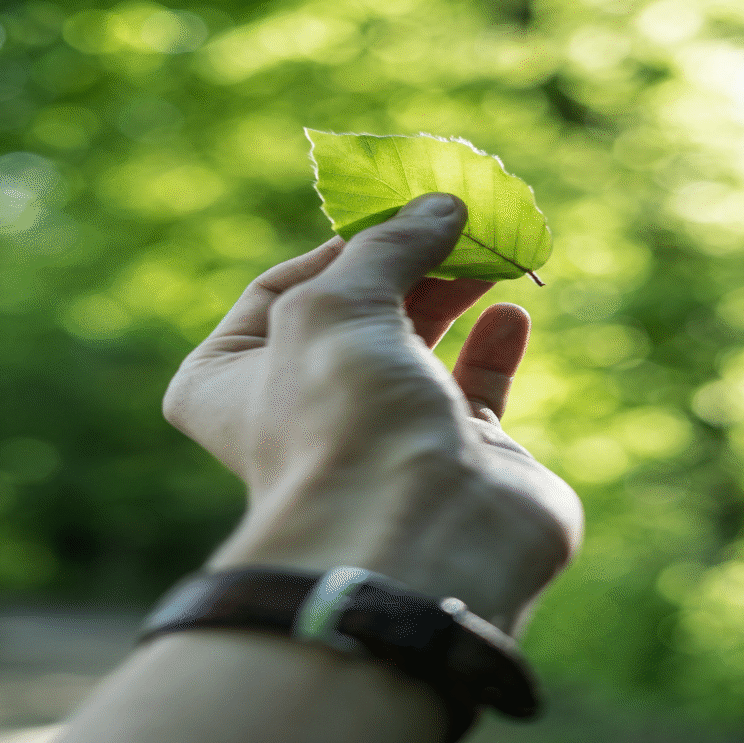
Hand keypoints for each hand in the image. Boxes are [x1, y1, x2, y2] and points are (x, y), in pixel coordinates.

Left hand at [163, 193, 582, 631]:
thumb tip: (444, 204)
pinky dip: (494, 346)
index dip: (334, 248)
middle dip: (404, 264)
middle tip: (451, 224)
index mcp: (232, 383)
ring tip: (487, 253)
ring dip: (451, 294)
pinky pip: (477, 388)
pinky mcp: (460, 456)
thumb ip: (389, 244)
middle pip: (357, 313)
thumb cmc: (341, 414)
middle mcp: (305, 412)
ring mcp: (385, 438)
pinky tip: (511, 313)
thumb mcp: (338, 302)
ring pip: (418, 347)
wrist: (416, 538)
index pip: (277, 292)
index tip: (386, 219)